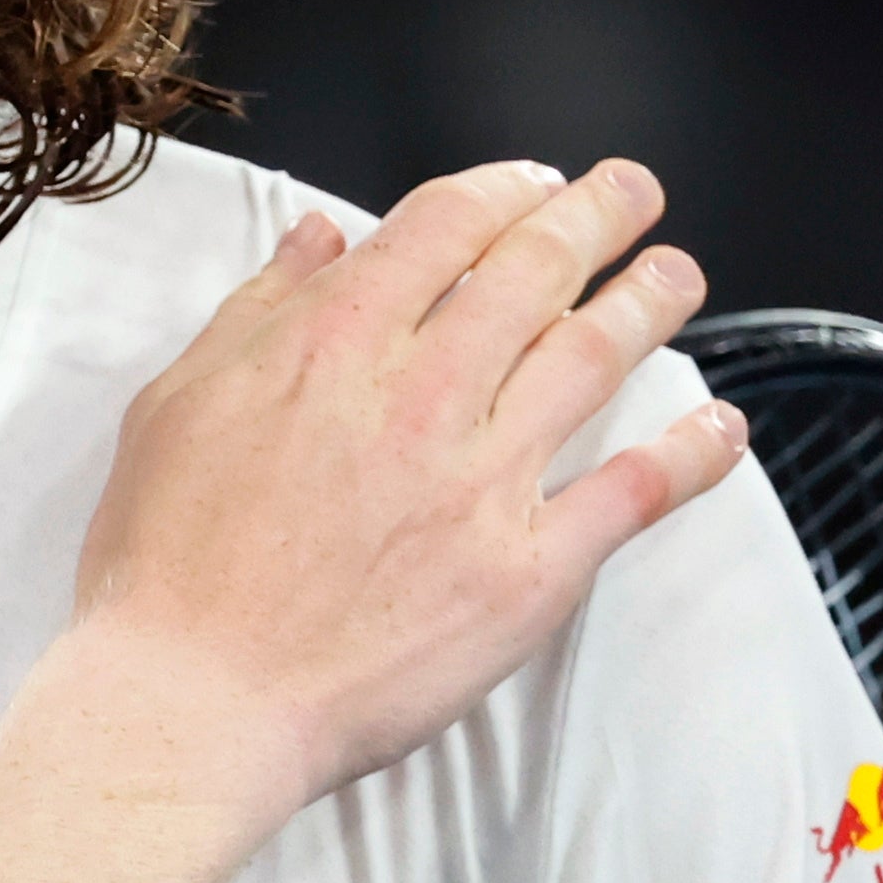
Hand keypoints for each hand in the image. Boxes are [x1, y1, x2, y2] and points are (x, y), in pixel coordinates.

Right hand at [67, 159, 738, 824]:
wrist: (191, 700)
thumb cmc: (165, 565)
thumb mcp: (177, 404)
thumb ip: (258, 311)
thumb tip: (318, 238)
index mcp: (332, 342)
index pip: (444, 225)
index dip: (502, 189)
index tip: (531, 182)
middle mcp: (421, 395)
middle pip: (535, 272)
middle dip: (596, 216)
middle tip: (632, 192)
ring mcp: (481, 481)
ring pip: (591, 360)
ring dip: (648, 303)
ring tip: (677, 275)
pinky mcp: (525, 570)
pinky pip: (630, 494)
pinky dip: (687, 454)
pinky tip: (717, 425)